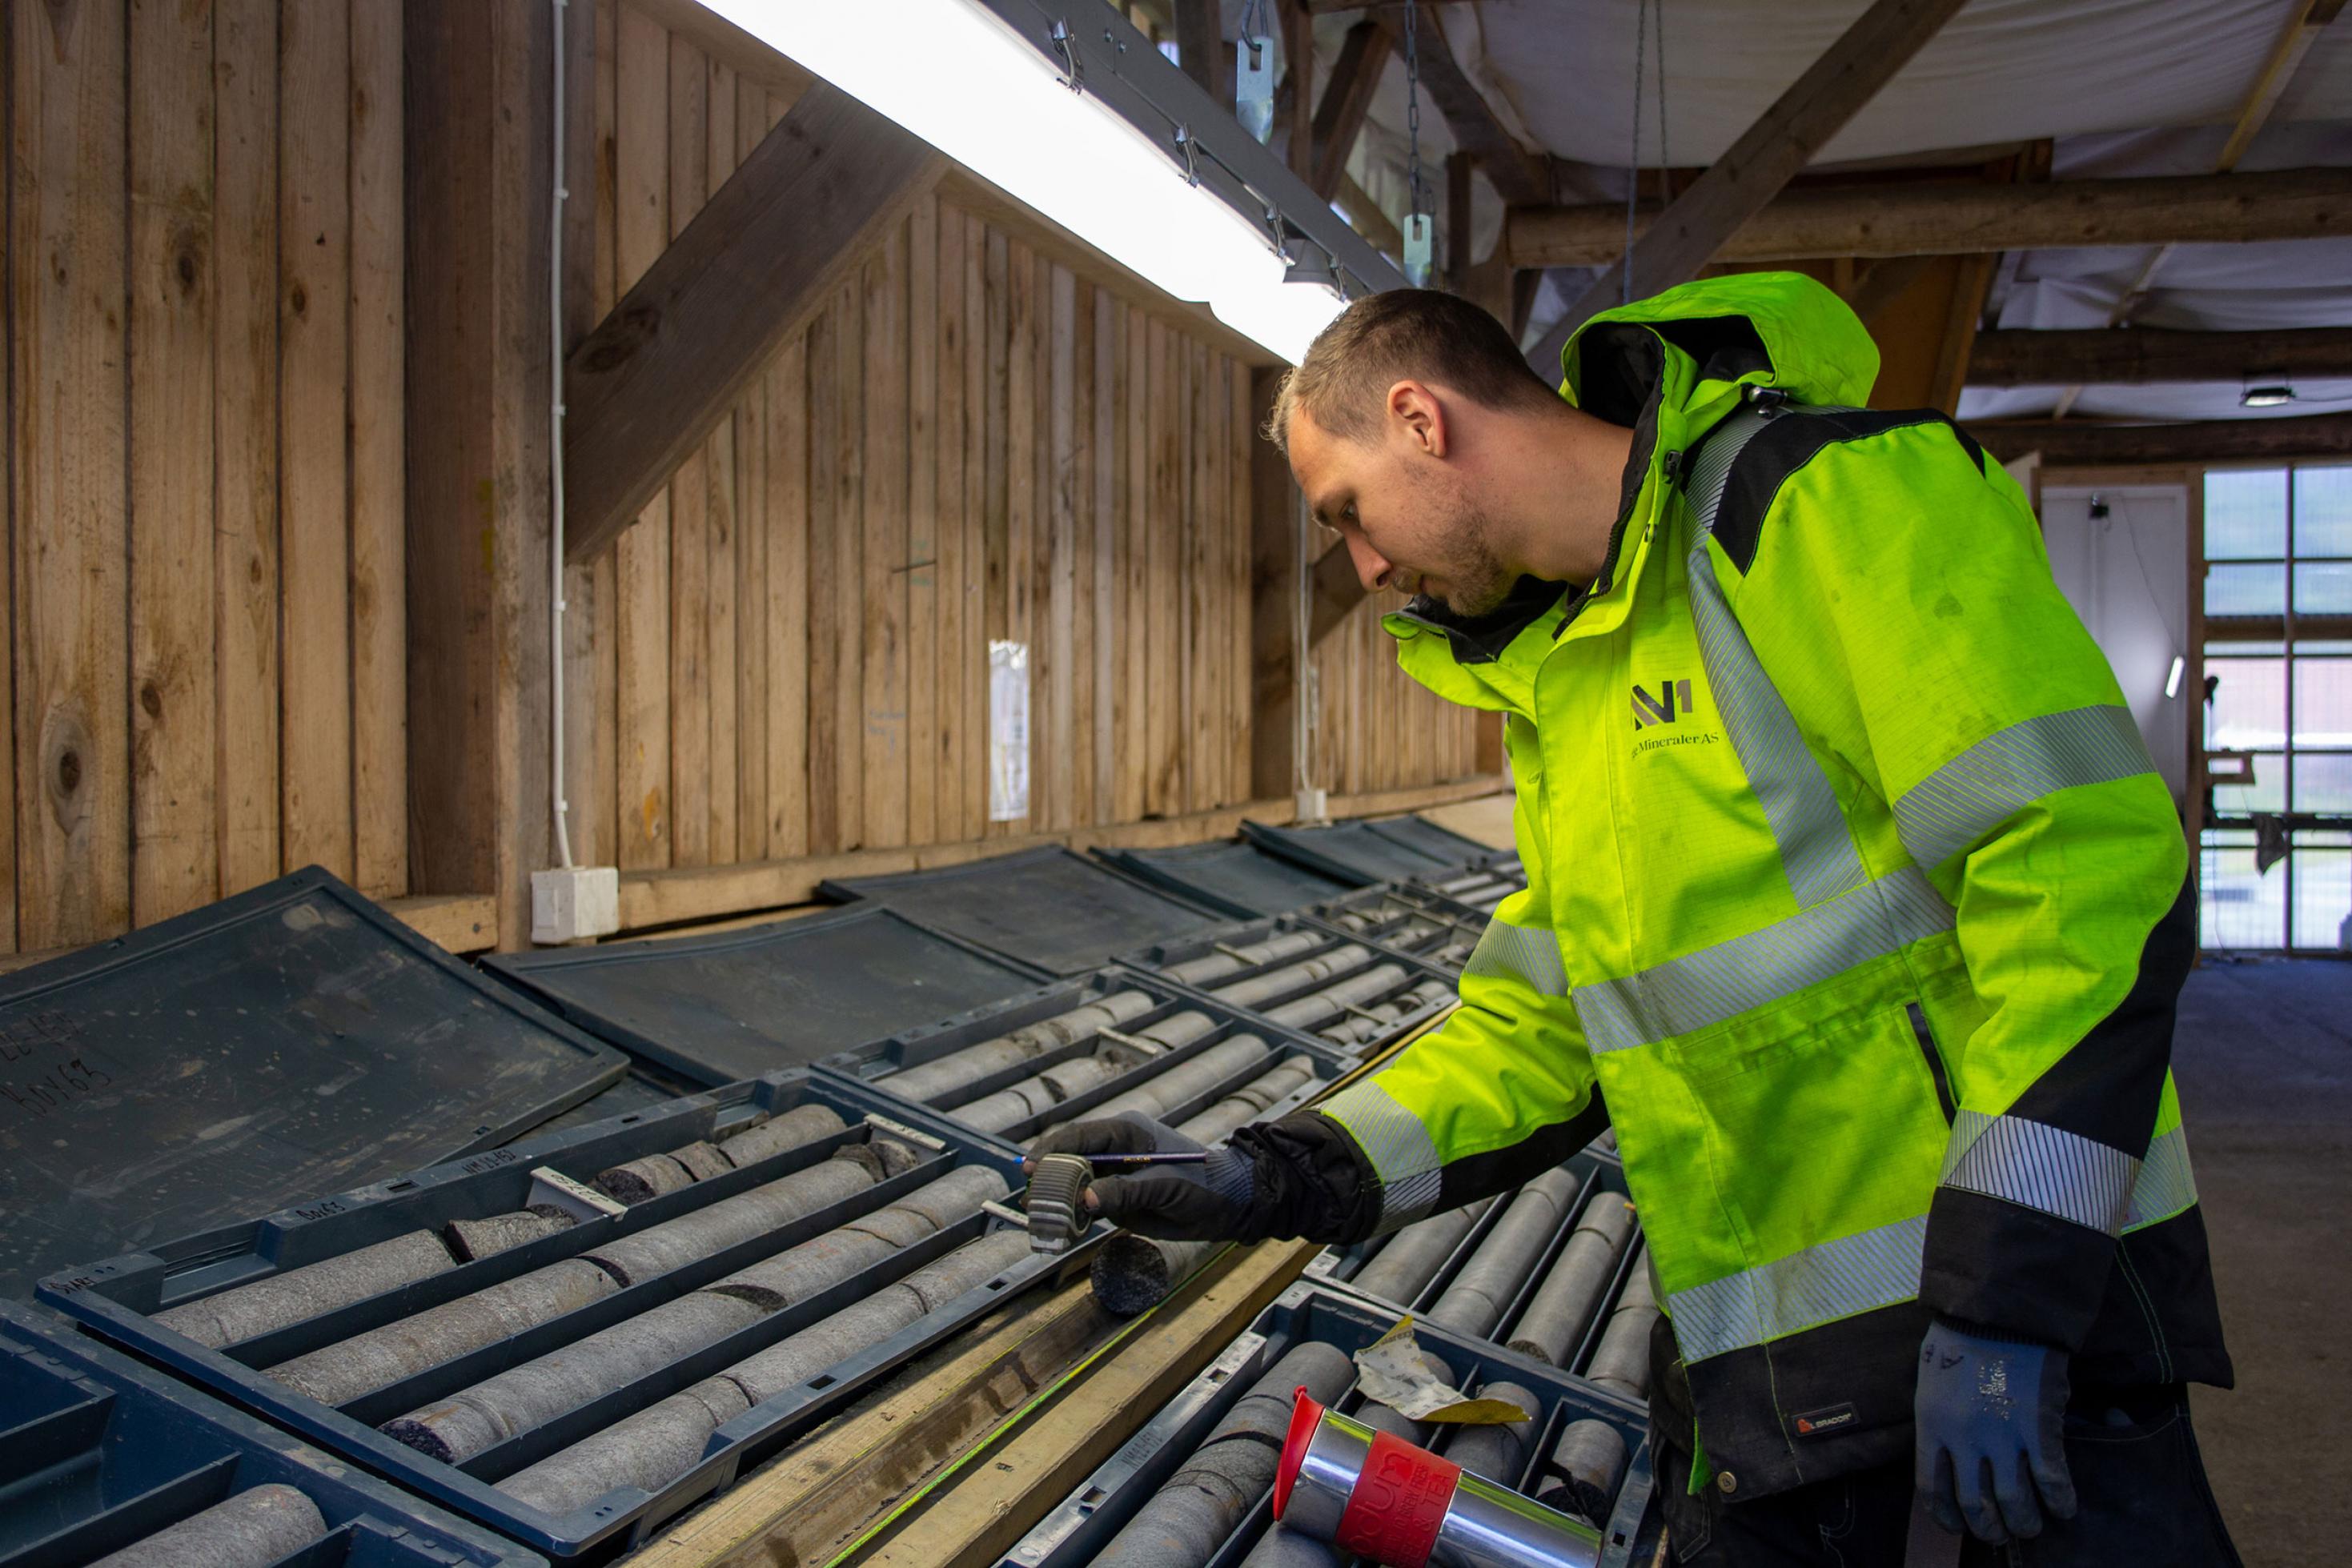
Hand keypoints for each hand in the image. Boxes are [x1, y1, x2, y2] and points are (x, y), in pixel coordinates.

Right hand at [1023, 1112, 1257, 1240]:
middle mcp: (1116, 1151)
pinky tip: (1056, 1227)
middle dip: (1047, 1177)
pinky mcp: (1118, 1200)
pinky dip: (1072, 1215)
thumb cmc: (1203, 1184)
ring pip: (1075, 1183)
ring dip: (1055, 1199)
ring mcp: (1115, 1175)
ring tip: (1034, 1215)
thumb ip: (1125, 1192)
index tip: (1029, 1166)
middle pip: (1071, 1158)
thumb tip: (1085, 1198)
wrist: (1230, 1205)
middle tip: (1028, 1198)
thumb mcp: (1165, 1186)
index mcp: (1127, 1132)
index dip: (1052, 1150)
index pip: (1080, 1136)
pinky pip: (1088, 1205)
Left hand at [1913, 1319, 2075, 1543]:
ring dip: (2025, 1523)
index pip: (1932, 1490)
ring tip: (2032, 1526)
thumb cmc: (1960, 1341)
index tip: (1959, 1526)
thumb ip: (1940, 1424)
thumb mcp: (1932, 1384)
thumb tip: (1952, 1459)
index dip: (1948, 1517)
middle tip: (2003, 1532)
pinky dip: (2060, 1501)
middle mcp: (1963, 1439)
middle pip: (1976, 1506)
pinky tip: (2064, 1508)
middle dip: (1991, 1528)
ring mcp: (2002, 1436)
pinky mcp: (2039, 1428)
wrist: (1997, 1311)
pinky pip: (2052, 1480)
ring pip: (2014, 1503)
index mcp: (1931, 1426)